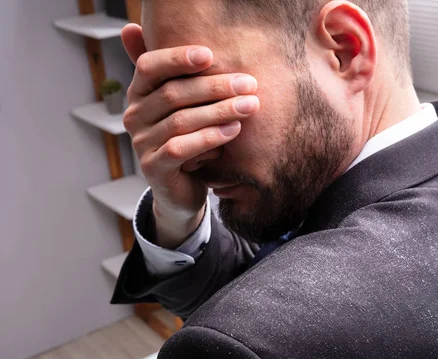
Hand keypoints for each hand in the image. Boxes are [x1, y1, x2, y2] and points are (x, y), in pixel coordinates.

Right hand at [121, 24, 259, 247]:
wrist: (183, 189)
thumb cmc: (189, 139)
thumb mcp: (186, 106)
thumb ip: (182, 77)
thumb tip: (164, 36)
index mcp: (139, 93)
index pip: (149, 66)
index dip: (177, 58)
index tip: (211, 55)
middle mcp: (134, 116)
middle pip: (173, 94)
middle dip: (215, 87)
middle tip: (249, 84)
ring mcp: (141, 143)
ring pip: (180, 121)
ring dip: (219, 111)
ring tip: (250, 106)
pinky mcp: (153, 168)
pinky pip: (179, 149)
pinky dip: (209, 138)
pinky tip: (233, 131)